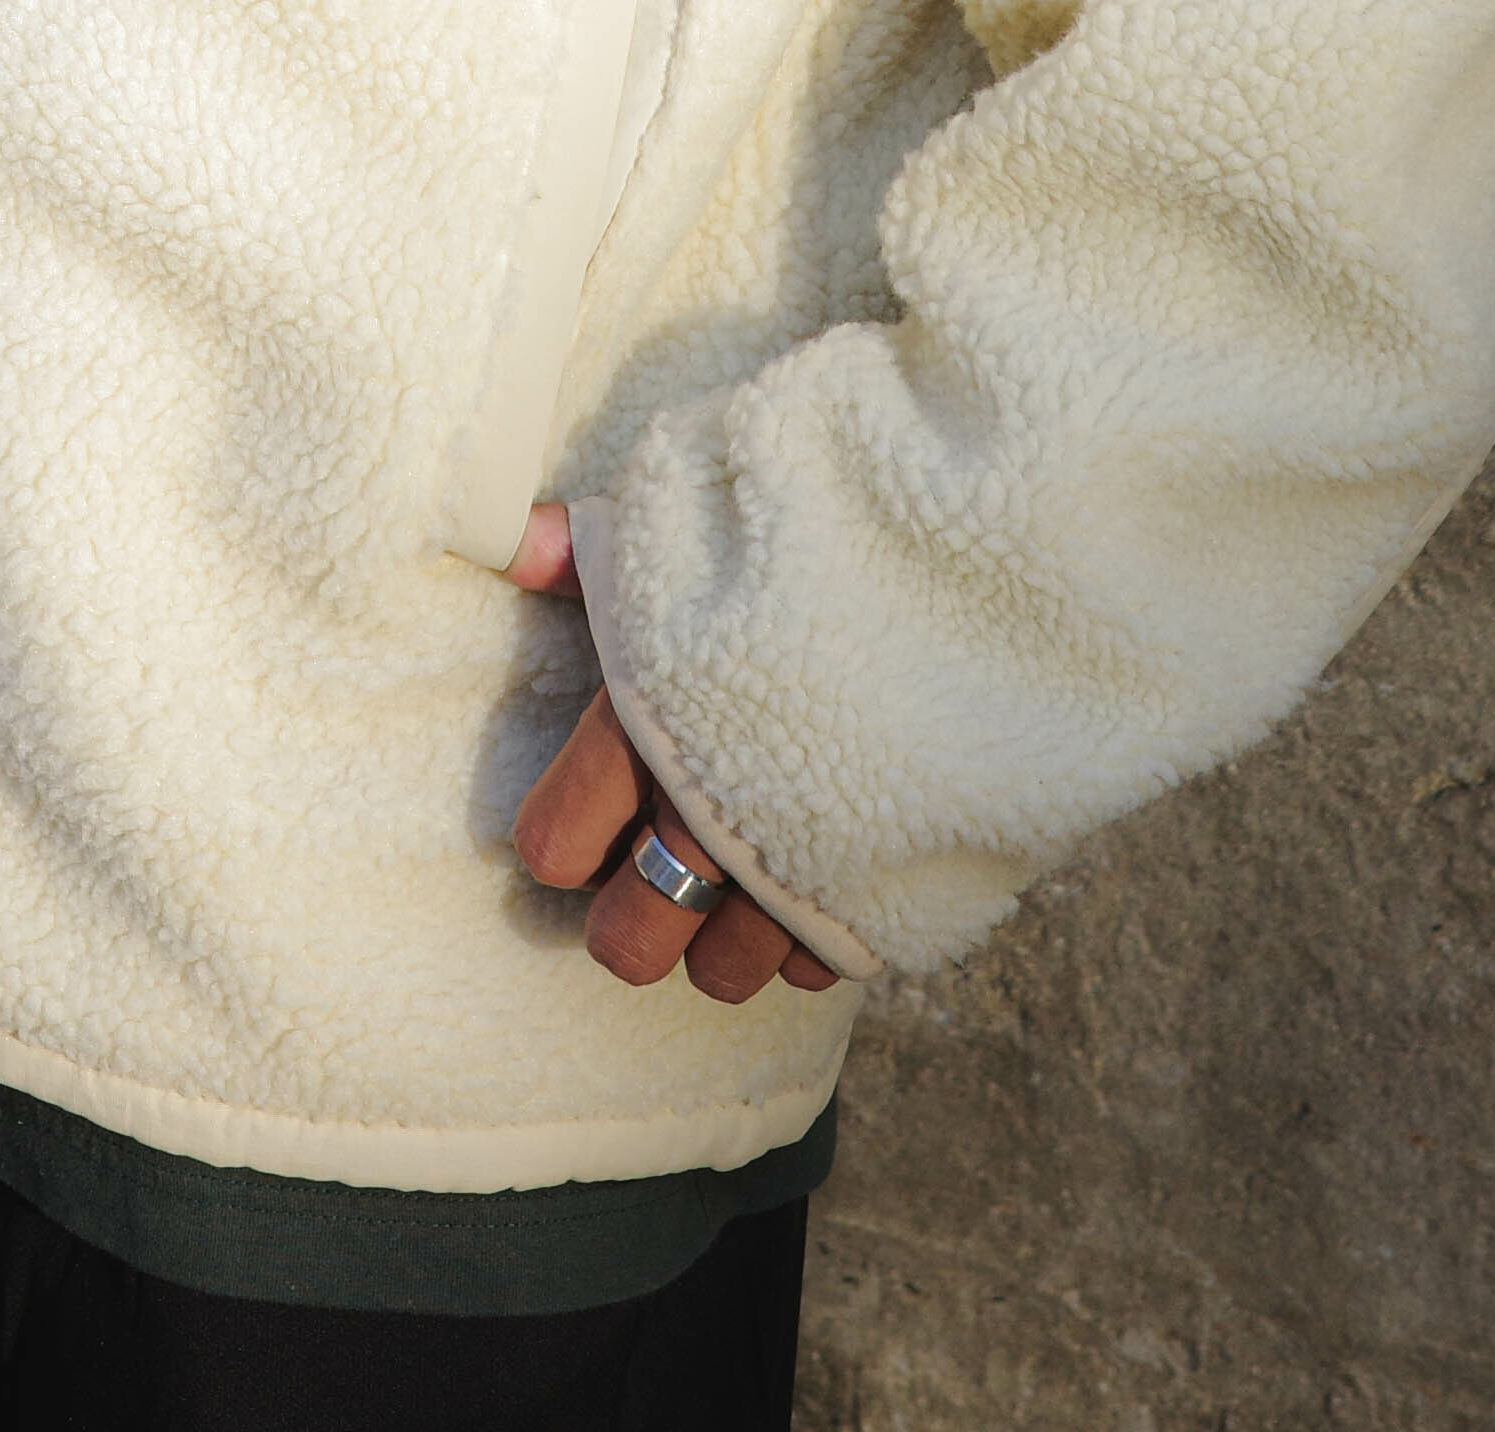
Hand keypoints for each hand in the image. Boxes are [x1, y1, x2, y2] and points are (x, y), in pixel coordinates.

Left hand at [506, 503, 837, 1003]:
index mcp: (644, 726)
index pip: (552, 850)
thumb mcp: (688, 519)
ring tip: (743, 871)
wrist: (982, 559)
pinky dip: (809, 933)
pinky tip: (820, 863)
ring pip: (720, 975)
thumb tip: (512, 546)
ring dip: (721, 934)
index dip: (562, 832)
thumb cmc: (810, 532)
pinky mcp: (882, 901)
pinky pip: (814, 970)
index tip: (594, 802)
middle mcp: (711, 817)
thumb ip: (590, 551)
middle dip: (631, 913)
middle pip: (624, 947)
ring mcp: (800, 872)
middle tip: (656, 862)